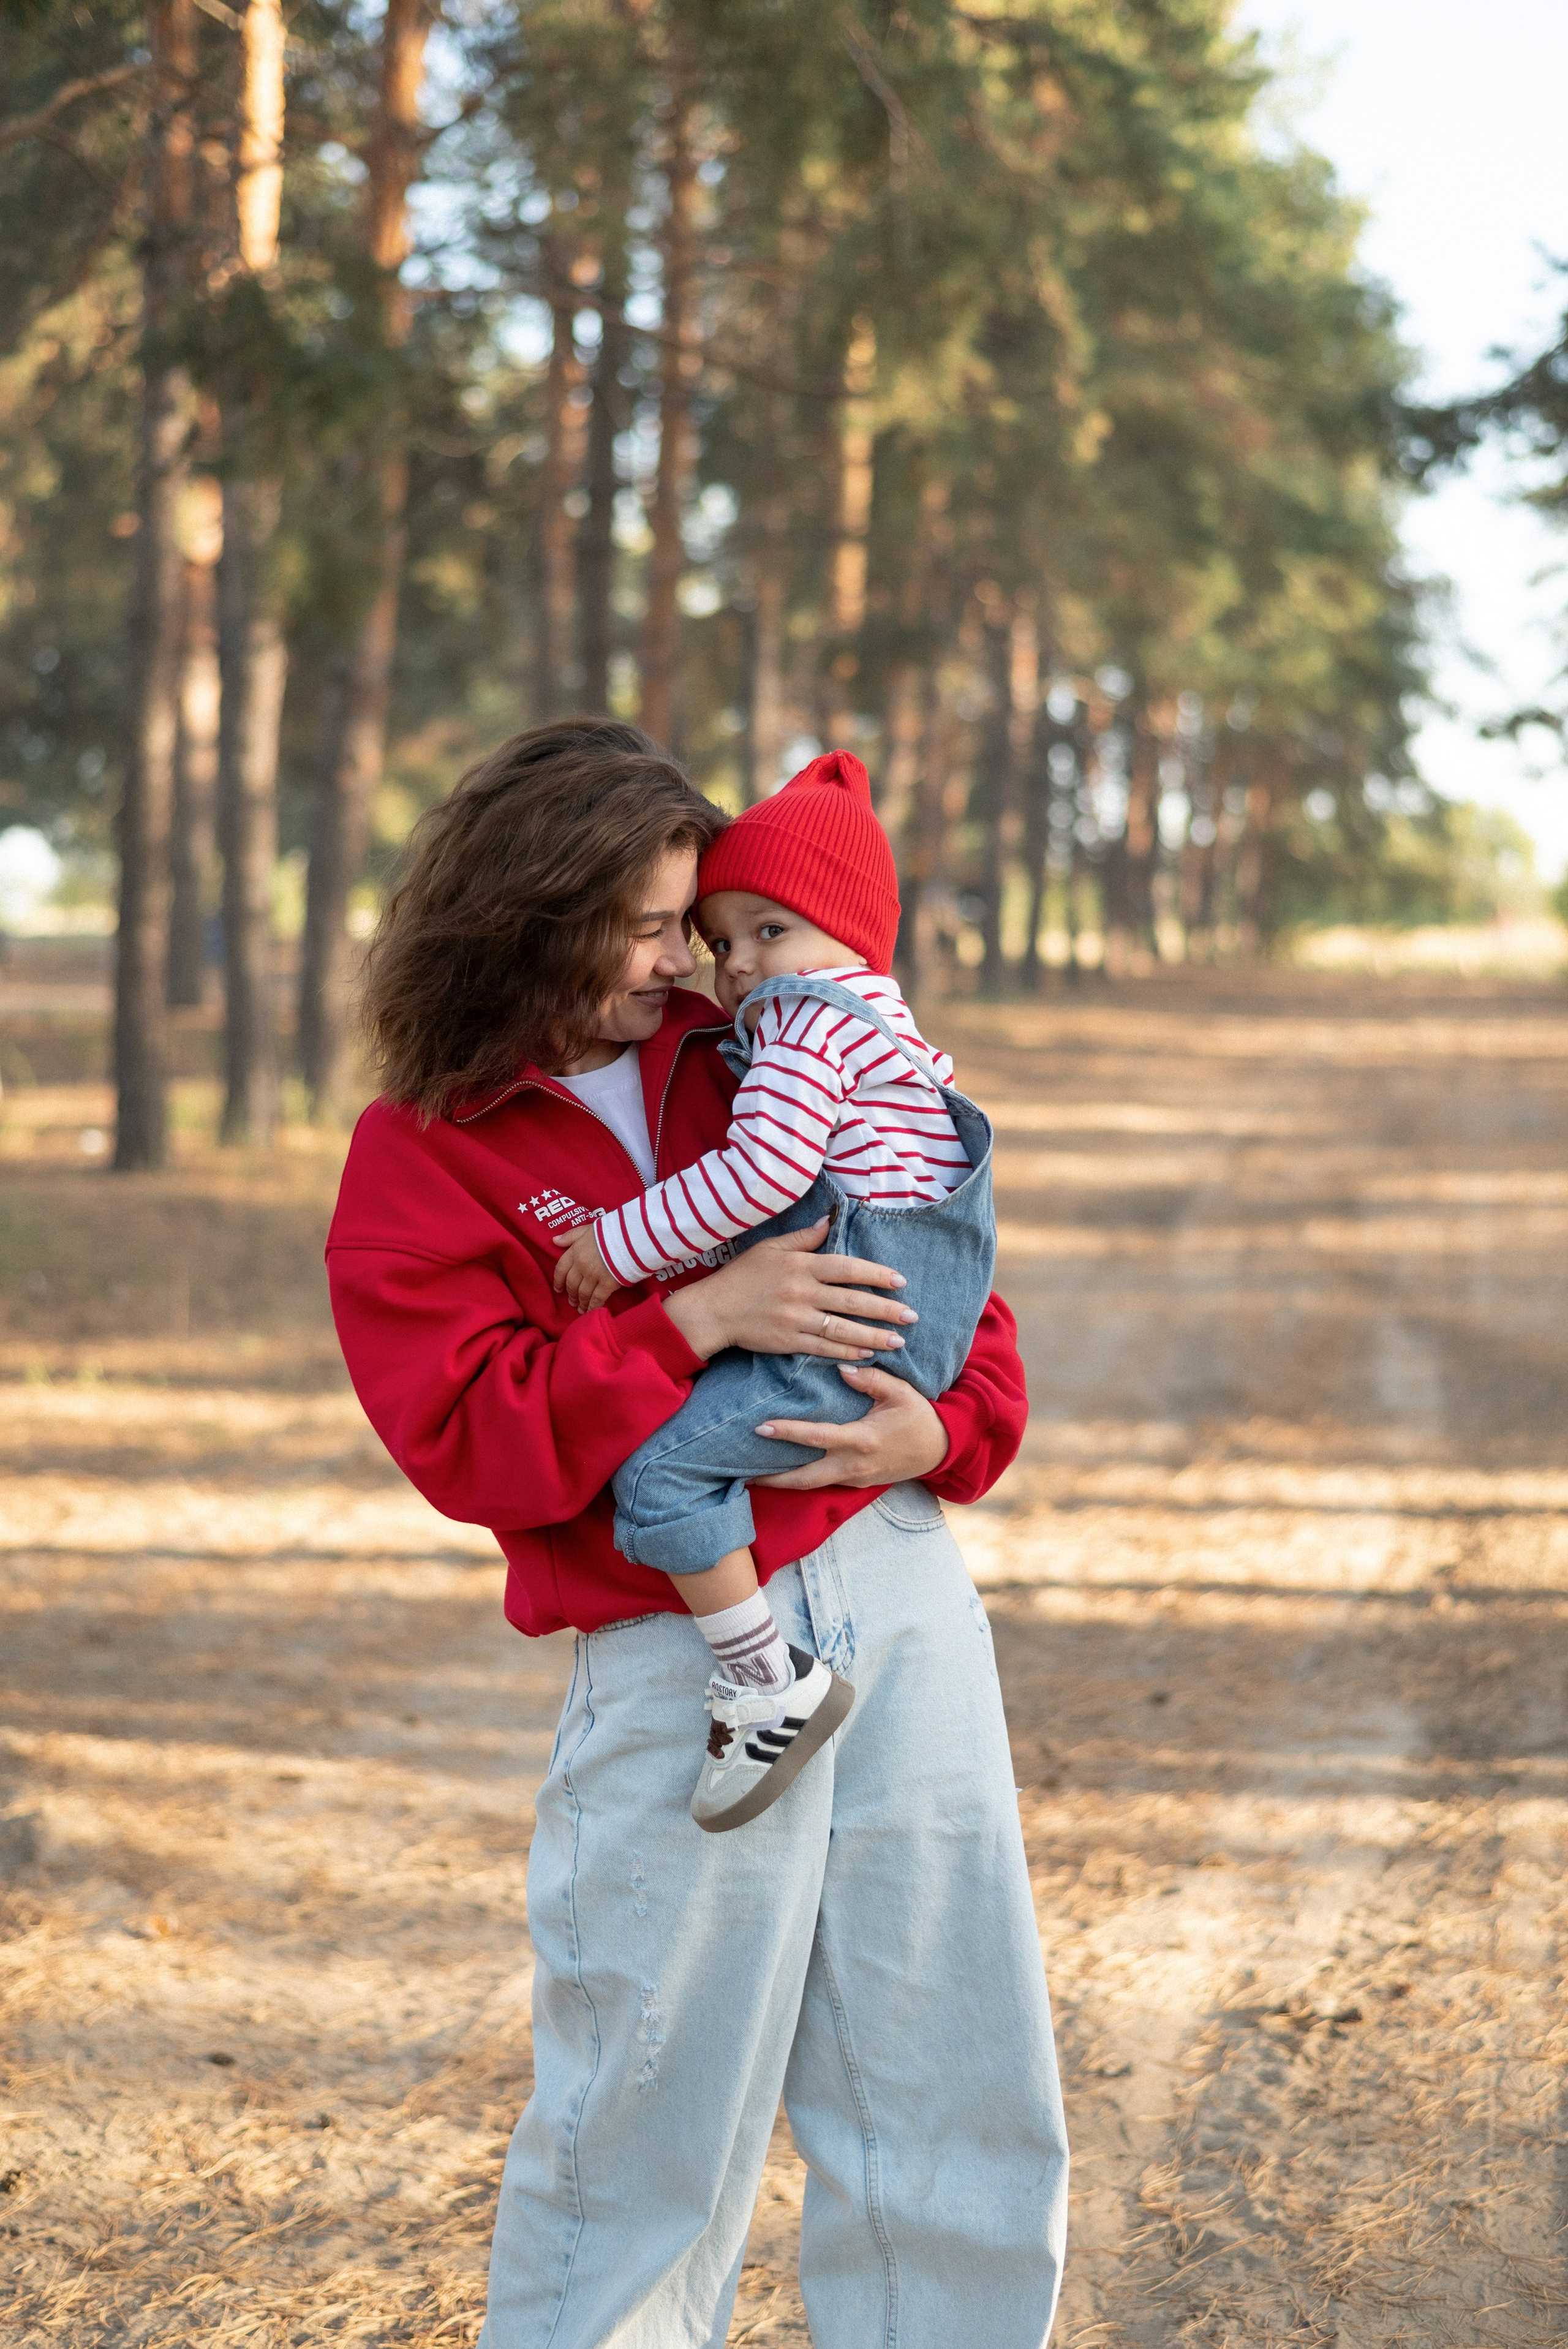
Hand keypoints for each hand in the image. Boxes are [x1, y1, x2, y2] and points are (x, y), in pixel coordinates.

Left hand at [553, 1224, 619, 1311]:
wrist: (632, 1236)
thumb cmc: (611, 1230)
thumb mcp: (588, 1229)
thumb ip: (571, 1236)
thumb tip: (554, 1241)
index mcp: (575, 1251)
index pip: (560, 1269)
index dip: (558, 1281)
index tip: (558, 1289)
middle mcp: (581, 1264)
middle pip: (571, 1284)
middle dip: (571, 1294)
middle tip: (571, 1301)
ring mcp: (594, 1275)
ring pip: (583, 1293)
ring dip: (581, 1302)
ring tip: (581, 1308)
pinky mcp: (607, 1283)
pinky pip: (597, 1298)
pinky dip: (593, 1306)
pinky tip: (591, 1311)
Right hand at [661, 1217, 918, 1362]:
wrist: (713, 1310)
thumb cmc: (741, 1276)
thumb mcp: (770, 1248)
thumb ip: (803, 1238)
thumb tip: (830, 1221)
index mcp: (800, 1265)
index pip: (847, 1268)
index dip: (875, 1275)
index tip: (900, 1281)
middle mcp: (801, 1291)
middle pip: (851, 1301)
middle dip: (885, 1309)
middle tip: (912, 1316)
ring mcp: (795, 1319)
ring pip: (842, 1328)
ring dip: (873, 1335)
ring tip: (898, 1341)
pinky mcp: (788, 1342)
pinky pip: (824, 1348)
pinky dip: (847, 1352)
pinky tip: (867, 1354)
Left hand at [751, 1362, 949, 1489]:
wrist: (940, 1450)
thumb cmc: (919, 1417)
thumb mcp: (900, 1392)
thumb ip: (870, 1379)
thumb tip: (842, 1368)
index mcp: (861, 1440)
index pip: (816, 1437)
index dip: (788, 1433)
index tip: (761, 1427)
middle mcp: (853, 1465)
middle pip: (804, 1478)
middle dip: (772, 1477)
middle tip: (740, 1471)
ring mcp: (854, 1479)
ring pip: (810, 1485)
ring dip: (781, 1482)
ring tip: (751, 1475)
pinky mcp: (855, 1484)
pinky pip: (822, 1483)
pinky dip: (800, 1479)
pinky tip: (782, 1471)